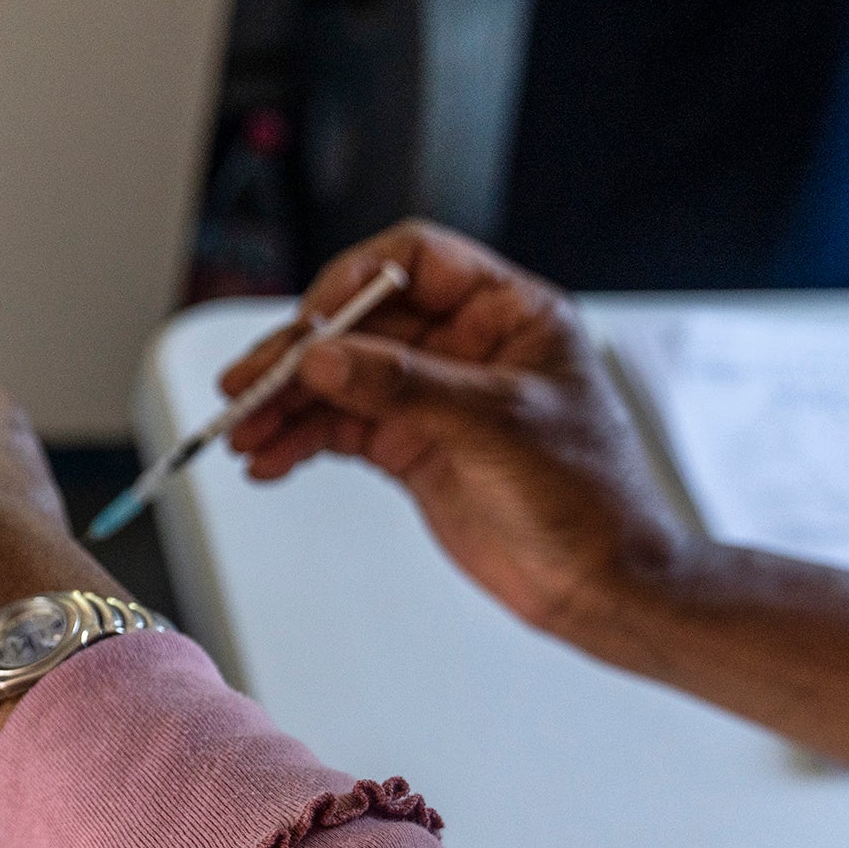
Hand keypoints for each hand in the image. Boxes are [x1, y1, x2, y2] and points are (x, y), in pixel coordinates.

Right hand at [223, 221, 693, 639]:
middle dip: (300, 354)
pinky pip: (341, 429)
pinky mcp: (411, 446)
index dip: (356, 281)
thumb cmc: (591, 498)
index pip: (416, 262)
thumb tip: (327, 355)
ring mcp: (433, 397)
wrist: (601, 586)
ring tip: (247, 432)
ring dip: (288, 405)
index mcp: (507, 314)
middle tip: (251, 382)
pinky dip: (300, 442)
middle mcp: (464, 347)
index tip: (312, 321)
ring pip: (340, 379)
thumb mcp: (497, 426)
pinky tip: (271, 458)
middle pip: (361, 324)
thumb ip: (405, 386)